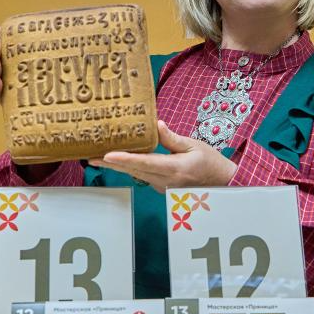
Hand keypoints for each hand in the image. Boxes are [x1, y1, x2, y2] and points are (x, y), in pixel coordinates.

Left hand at [89, 121, 236, 191]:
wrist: (222, 184)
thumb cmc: (210, 162)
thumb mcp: (194, 145)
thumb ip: (172, 138)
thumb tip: (156, 125)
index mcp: (174, 168)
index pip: (145, 162)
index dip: (124, 159)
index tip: (107, 155)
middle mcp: (165, 181)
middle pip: (134, 170)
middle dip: (112, 163)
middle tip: (91, 156)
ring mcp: (162, 187)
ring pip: (136, 174)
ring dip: (119, 166)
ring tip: (99, 157)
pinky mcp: (162, 188)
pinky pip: (143, 177)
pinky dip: (131, 168)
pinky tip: (120, 161)